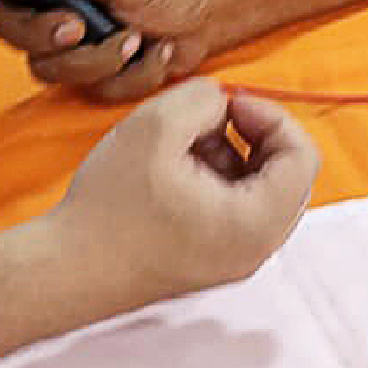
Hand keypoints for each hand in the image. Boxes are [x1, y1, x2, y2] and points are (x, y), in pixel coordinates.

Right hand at [0, 0, 219, 101]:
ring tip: (136, 38)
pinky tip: (149, 53)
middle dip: (44, 35)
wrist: (207, 16)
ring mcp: (64, 38)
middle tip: (79, 26)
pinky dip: (125, 78)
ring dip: (98, 60)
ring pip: (46, 68)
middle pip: (5, 27)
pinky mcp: (85, 70)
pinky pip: (88, 89)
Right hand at [51, 79, 319, 303]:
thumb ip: (203, 97)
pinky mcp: (209, 261)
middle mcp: (255, 250)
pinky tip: (172, 169)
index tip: (229, 104)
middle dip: (253, 135)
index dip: (271, 115)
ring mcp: (233, 260)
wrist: (64, 271)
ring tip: (182, 144)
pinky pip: (235, 210)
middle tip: (209, 118)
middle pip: (287, 175)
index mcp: (256, 223)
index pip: (303, 156)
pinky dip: (216, 180)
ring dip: (232, 155)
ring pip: (260, 191)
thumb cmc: (107, 211)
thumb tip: (220, 103)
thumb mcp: (155, 126)